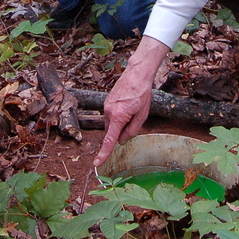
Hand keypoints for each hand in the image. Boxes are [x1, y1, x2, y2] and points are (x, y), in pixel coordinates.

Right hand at [94, 37, 169, 165]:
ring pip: (111, 123)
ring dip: (120, 123)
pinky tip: (128, 105)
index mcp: (118, 117)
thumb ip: (132, 131)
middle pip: (111, 132)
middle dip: (120, 132)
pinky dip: (118, 116)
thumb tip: (122, 141)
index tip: (97, 163)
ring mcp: (106, 106)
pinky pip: (111, 115)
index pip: (109, 140)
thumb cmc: (142, 94)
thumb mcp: (142, 115)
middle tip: (134, 119)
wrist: (137, 74)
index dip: (103, 153)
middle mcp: (108, 112)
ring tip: (133, 109)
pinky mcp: (107, 102)